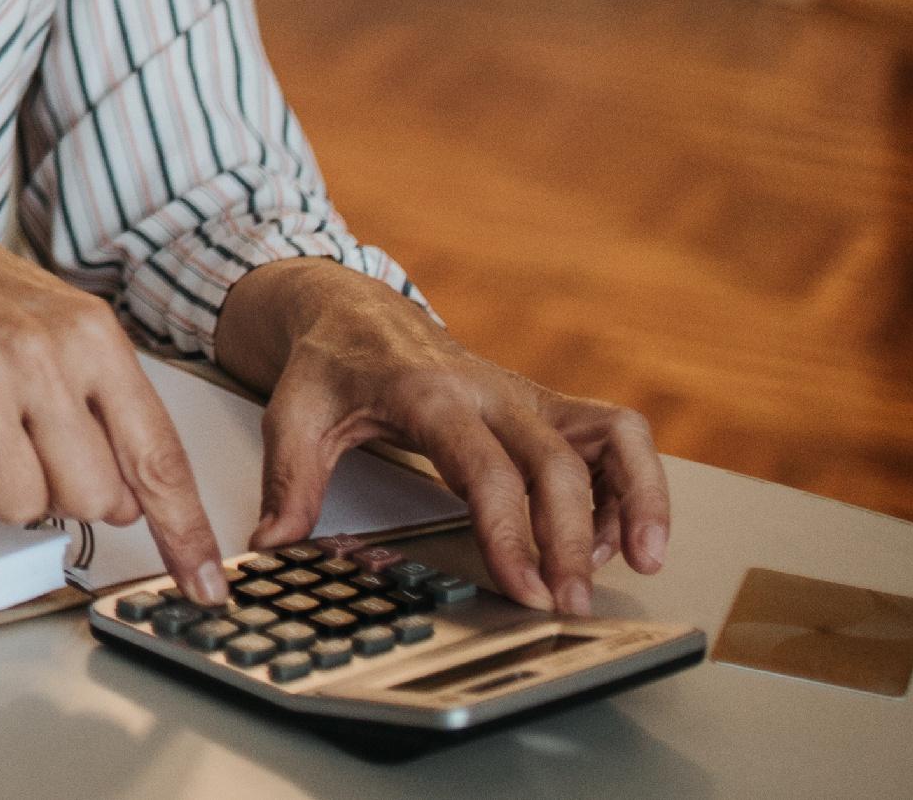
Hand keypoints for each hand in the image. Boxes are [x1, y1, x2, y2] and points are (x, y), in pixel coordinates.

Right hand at [0, 178, 234, 605]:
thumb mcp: (56, 324)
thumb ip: (102, 409)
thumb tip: (129, 503)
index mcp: (90, 334)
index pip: (156, 455)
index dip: (184, 531)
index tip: (203, 582)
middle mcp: (37, 352)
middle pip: (88, 499)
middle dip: (59, 492)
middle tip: (23, 441)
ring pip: (17, 505)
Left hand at [221, 262, 668, 615]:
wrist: (353, 309)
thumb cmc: (329, 364)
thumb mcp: (292, 412)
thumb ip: (289, 480)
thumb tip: (274, 543)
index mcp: (428, 392)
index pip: (484, 467)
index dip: (510, 530)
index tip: (524, 587)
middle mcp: (490, 390)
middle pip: (557, 463)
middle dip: (574, 538)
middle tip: (571, 602)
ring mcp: (525, 396)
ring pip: (613, 434)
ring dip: (637, 498)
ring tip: (638, 562)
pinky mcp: (546, 407)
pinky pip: (614, 436)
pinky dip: (632, 485)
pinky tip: (618, 535)